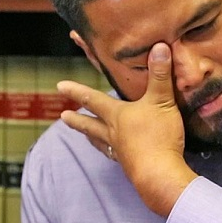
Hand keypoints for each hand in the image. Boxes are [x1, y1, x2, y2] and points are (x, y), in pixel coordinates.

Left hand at [57, 42, 196, 216]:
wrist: (159, 175)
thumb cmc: (158, 136)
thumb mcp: (161, 101)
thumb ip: (160, 75)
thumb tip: (158, 46)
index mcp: (117, 115)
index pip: (93, 99)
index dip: (76, 91)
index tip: (60, 86)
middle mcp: (113, 133)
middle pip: (91, 124)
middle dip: (77, 119)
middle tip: (62, 117)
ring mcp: (120, 151)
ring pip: (101, 141)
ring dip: (92, 137)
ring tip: (86, 137)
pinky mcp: (130, 166)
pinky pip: (117, 156)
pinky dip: (113, 152)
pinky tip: (116, 154)